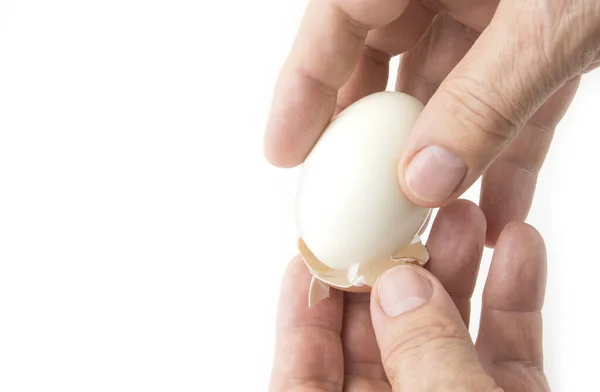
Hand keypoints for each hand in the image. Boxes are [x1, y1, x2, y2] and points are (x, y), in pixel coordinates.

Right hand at [264, 0, 597, 244]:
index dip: (302, 89)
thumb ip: (485, 98)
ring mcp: (495, 9)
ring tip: (419, 223)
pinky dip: (503, 153)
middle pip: (383, 65)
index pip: (336, 20)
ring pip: (445, 93)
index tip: (283, 153)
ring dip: (438, 159)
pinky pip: (508, 101)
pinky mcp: (542, 37)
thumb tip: (422, 179)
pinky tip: (494, 208)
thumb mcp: (554, 16)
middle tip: (349, 200)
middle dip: (368, 139)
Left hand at [270, 200, 547, 390]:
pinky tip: (519, 245)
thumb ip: (420, 357)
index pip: (305, 371)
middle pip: (381, 337)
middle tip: (401, 213)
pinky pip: (508, 348)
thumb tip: (398, 288)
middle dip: (393, 268)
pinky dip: (514, 298)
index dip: (305, 309)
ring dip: (456, 270)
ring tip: (464, 212)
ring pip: (446, 335)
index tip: (313, 250)